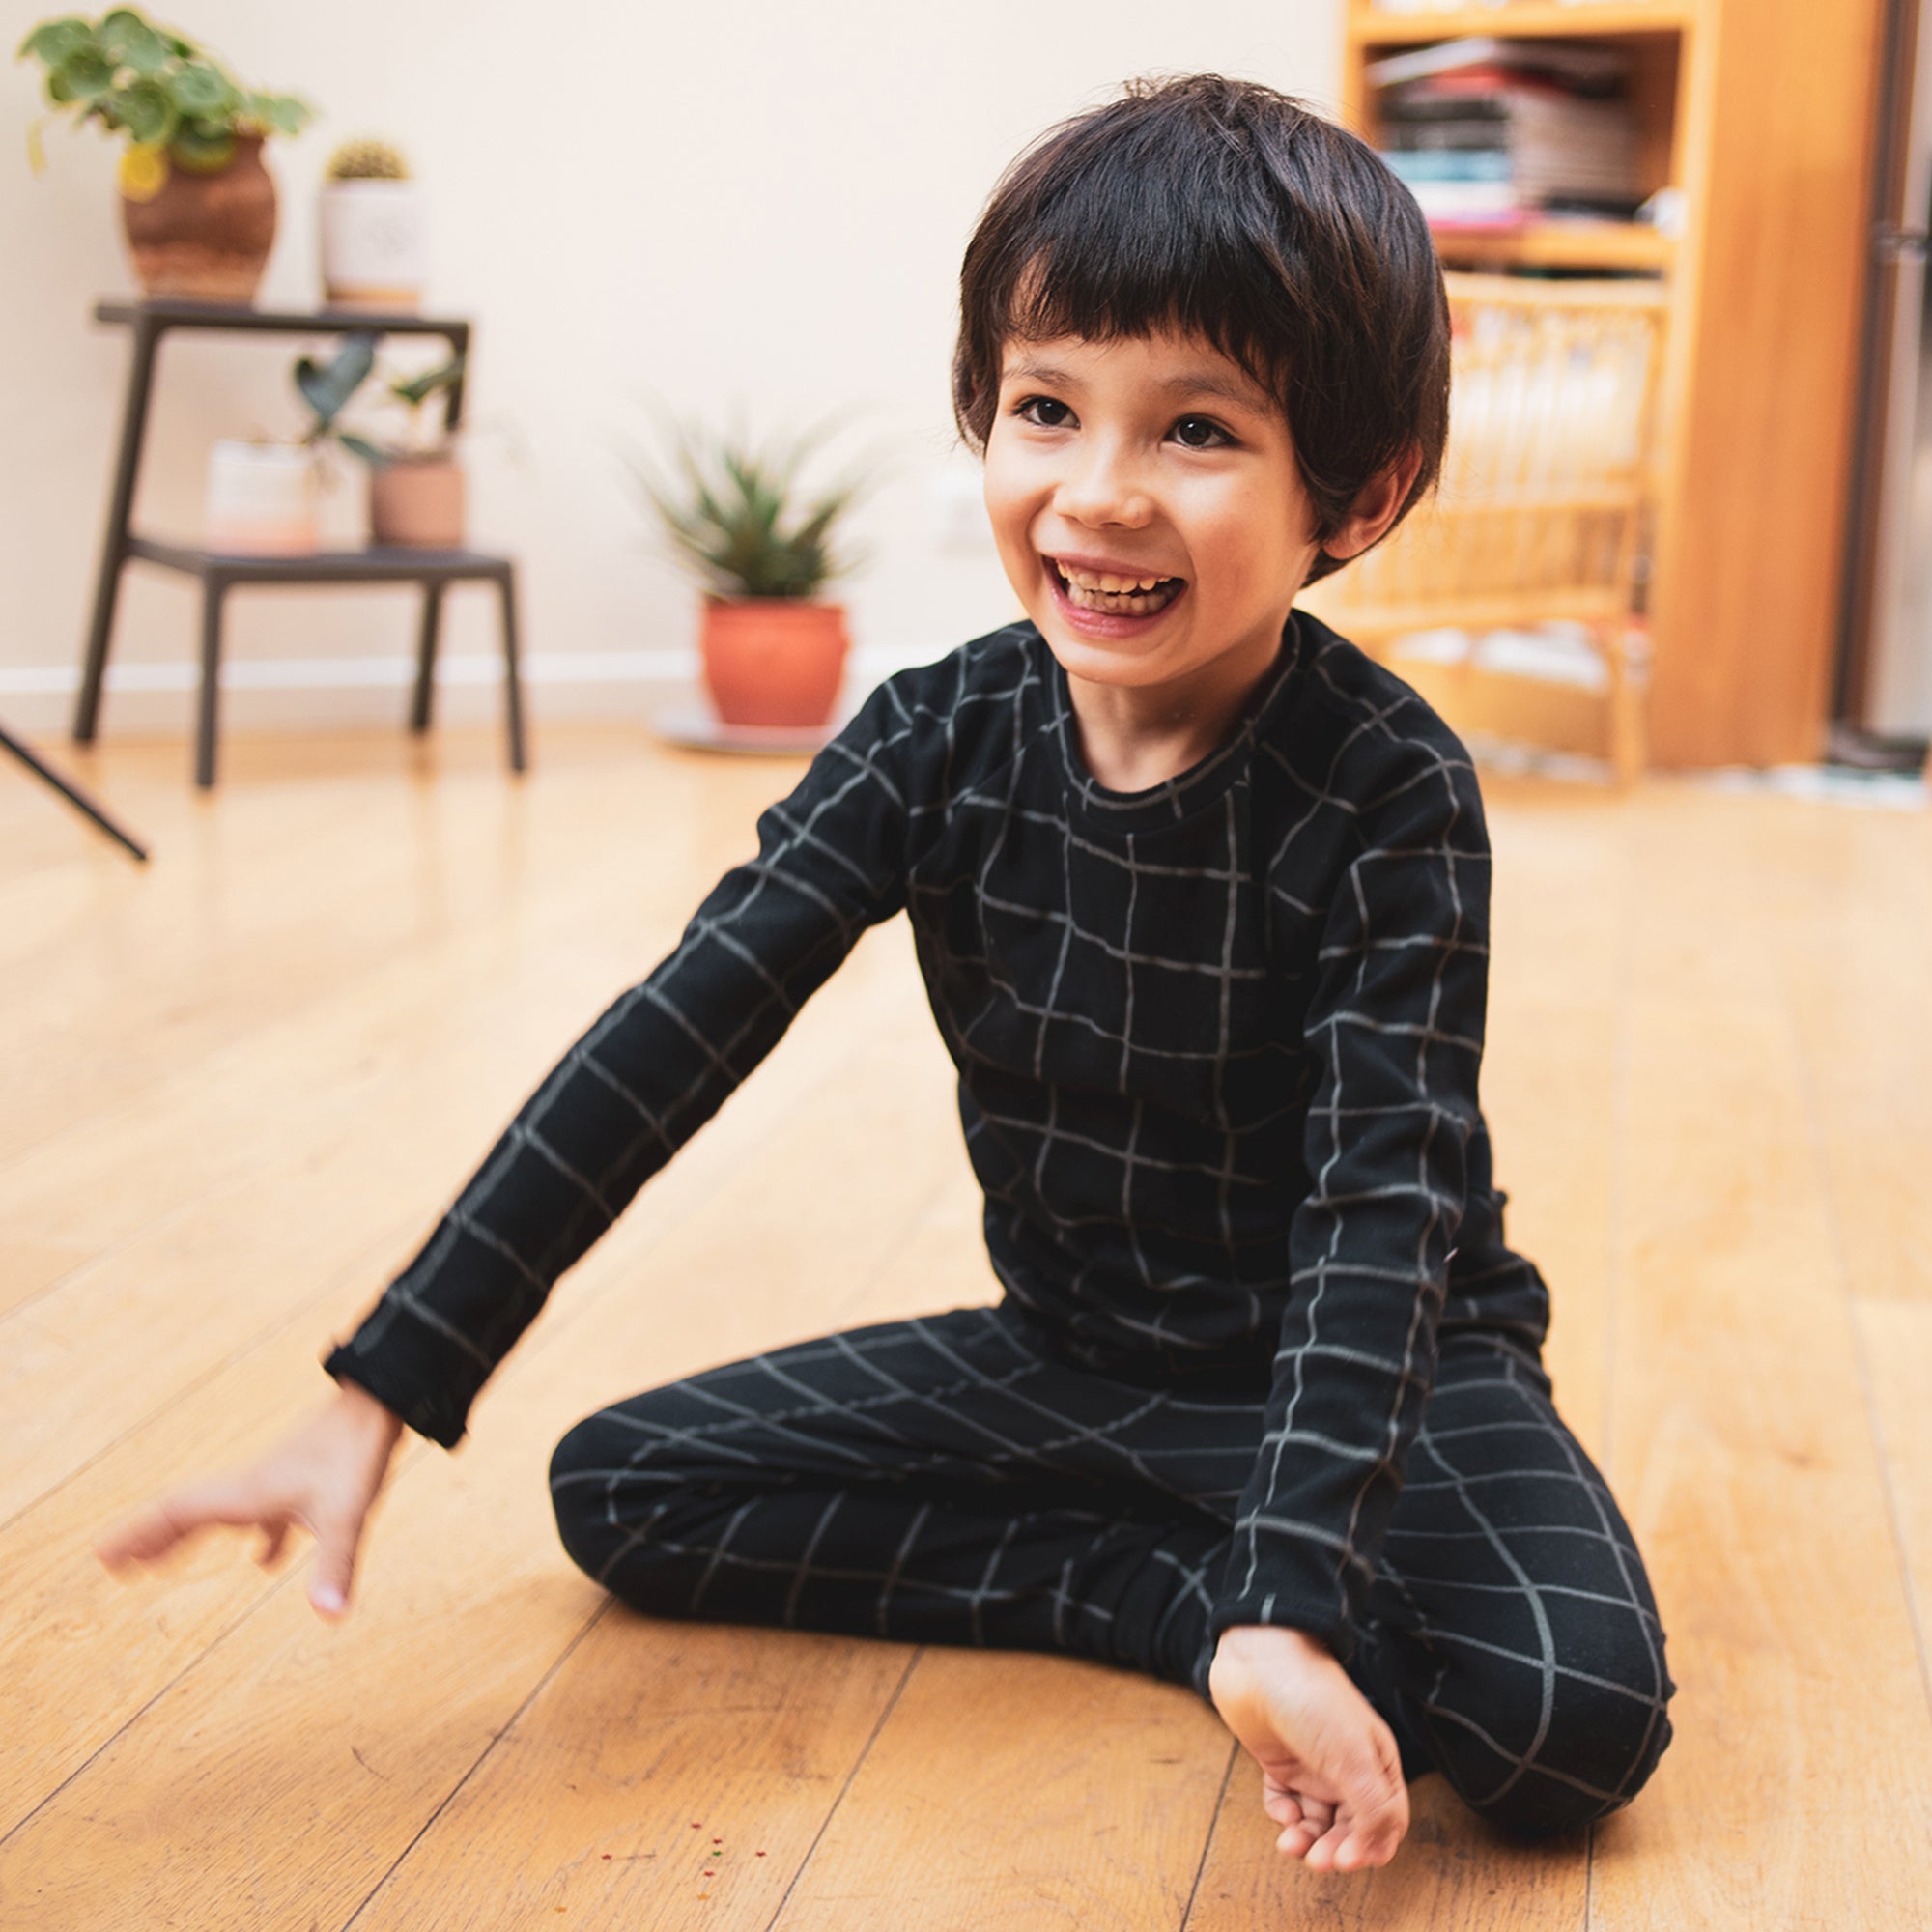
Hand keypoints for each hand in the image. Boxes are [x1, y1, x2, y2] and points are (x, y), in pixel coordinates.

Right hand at [95, 1379, 405, 1619]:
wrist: (379, 1406)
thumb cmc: (356, 1454)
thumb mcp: (345, 1515)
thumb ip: (334, 1565)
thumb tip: (329, 1615)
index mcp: (246, 1494)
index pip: (177, 1514)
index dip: (137, 1534)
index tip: (101, 1555)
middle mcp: (252, 1487)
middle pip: (188, 1514)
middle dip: (150, 1539)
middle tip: (114, 1563)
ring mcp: (276, 1482)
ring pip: (221, 1513)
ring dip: (189, 1536)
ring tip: (162, 1561)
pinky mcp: (303, 1482)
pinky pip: (267, 1515)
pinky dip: (258, 1538)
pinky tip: (267, 1560)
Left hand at [1208, 1623, 1408, 1872]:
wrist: (1260, 1659)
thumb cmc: (1314, 1699)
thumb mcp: (1352, 1757)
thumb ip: (1373, 1806)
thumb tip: (1381, 1848)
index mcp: (1376, 1763)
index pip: (1387, 1820)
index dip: (1373, 1845)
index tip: (1352, 1860)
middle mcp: (1347, 1767)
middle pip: (1350, 1826)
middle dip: (1337, 1848)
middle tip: (1319, 1861)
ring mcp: (1312, 1764)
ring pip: (1317, 1820)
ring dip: (1308, 1839)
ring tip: (1292, 1844)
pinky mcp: (1280, 1761)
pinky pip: (1285, 1802)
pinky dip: (1283, 1814)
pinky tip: (1282, 1811)